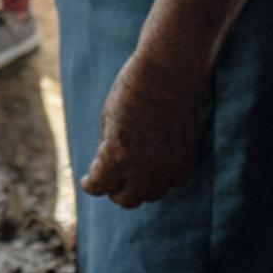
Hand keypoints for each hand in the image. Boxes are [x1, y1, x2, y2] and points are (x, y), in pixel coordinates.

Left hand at [80, 52, 203, 208]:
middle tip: (110, 176)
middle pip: (125, 199)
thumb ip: (108, 147)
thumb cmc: (133, 88)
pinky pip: (171, 183)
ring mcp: (167, 168)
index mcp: (117, 155)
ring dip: (138, 186)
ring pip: (149, 196)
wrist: (169, 73)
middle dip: (113, 188)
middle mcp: (143, 168)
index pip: (99, 187)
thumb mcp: (108, 118)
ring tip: (132, 170)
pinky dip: (161, 178)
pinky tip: (154, 164)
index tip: (88, 181)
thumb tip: (107, 166)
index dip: (90, 184)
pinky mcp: (185, 161)